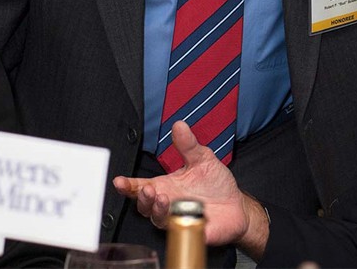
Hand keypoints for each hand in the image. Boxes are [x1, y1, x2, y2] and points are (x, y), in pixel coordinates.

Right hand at [113, 121, 264, 248]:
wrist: (236, 205)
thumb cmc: (215, 184)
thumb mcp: (202, 159)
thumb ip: (188, 145)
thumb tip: (179, 125)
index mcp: (166, 186)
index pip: (140, 187)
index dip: (128, 185)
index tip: (120, 181)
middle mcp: (168, 204)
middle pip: (145, 205)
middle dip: (143, 198)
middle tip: (147, 190)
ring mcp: (178, 219)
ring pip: (159, 220)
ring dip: (157, 210)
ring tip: (163, 198)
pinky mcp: (191, 230)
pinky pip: (181, 230)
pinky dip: (180, 223)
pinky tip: (184, 215)